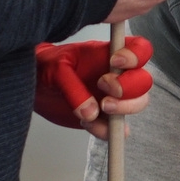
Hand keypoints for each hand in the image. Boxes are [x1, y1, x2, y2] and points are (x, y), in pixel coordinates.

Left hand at [35, 37, 154, 138]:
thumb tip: (90, 111)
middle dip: (128, 88)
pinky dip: (105, 130)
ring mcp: (114, 97)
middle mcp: (117, 75)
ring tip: (101, 108)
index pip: (140, 49)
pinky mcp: (105, 118)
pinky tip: (86, 122)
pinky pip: (117, 129)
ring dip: (124, 109)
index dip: (136, 55)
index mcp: (109, 54)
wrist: (35, 86)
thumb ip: (72, 86)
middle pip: (144, 81)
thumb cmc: (47, 67)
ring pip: (139, 103)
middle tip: (104, 89)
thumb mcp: (55, 68)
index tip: (116, 62)